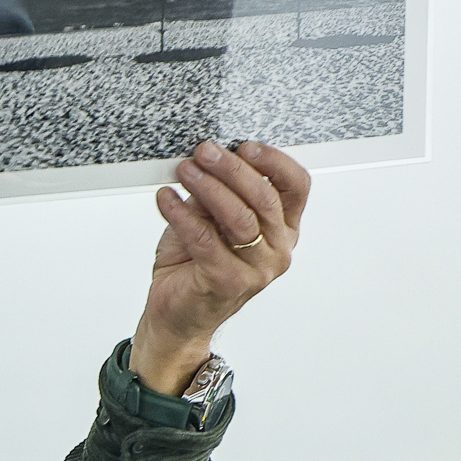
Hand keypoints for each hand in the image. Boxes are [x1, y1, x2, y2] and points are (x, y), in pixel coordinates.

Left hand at [129, 140, 309, 394]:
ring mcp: (256, 269)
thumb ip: (217, 195)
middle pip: (263, 198)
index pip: (296, 188)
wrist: (175, 315)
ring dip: (208, 188)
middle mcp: (278, 250)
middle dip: (232, 169)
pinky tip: (165, 198)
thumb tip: (209, 160)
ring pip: (237, 218)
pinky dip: (181, 213)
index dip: (274, 162)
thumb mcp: (210, 221)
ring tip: (184, 170)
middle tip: (203, 152)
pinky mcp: (226, 281)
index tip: (245, 146)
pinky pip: (204, 239)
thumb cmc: (194, 265)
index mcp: (283, 230)